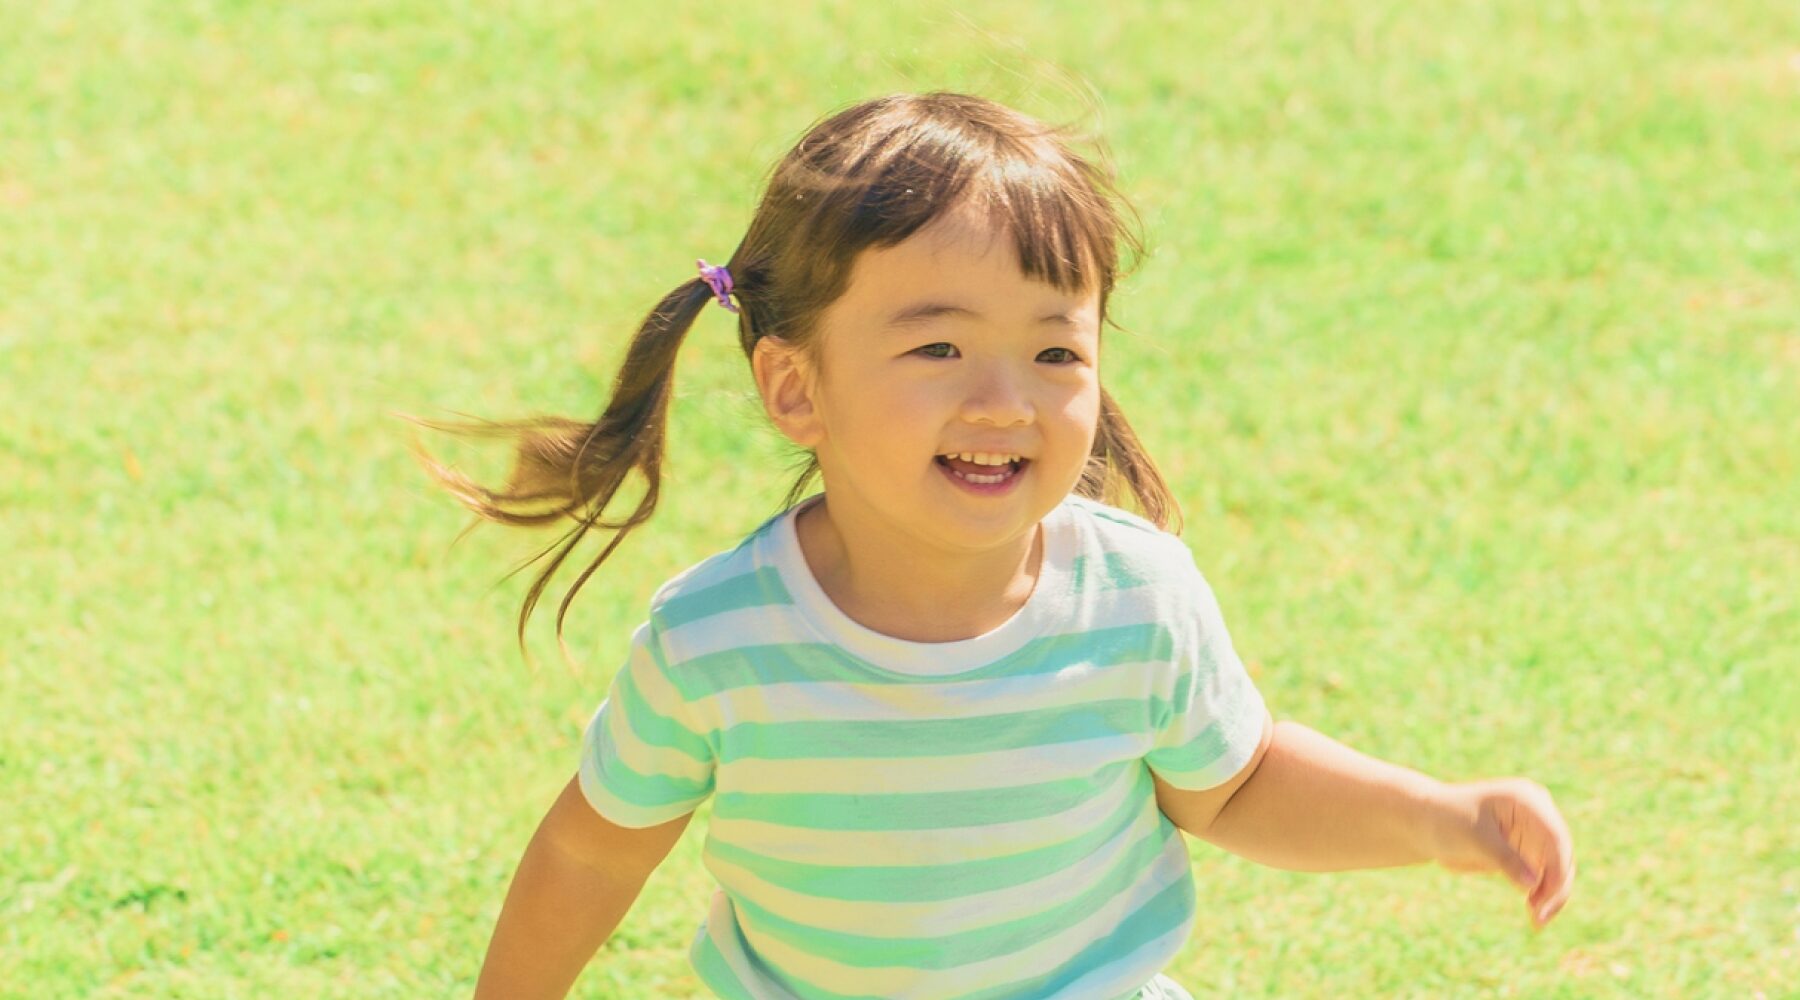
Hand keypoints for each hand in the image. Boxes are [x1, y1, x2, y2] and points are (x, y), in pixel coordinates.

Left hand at [1428, 777, 1574, 929]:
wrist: (1427, 823)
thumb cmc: (1447, 821)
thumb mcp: (1475, 838)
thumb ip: (1505, 859)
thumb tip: (1532, 884)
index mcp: (1528, 800)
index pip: (1555, 837)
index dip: (1557, 870)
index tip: (1546, 901)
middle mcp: (1539, 814)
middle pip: (1561, 856)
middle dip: (1555, 889)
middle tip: (1539, 919)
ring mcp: (1535, 834)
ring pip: (1558, 870)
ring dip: (1551, 896)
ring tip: (1536, 922)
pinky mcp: (1529, 852)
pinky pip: (1544, 877)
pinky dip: (1542, 895)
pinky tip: (1534, 913)